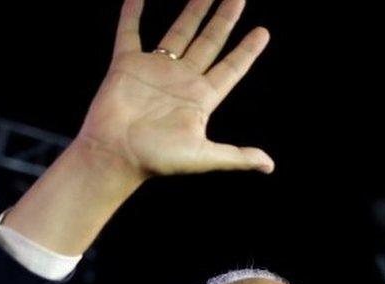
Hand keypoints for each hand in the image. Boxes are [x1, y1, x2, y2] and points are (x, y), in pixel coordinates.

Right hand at [76, 0, 273, 180]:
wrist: (115, 156)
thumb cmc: (156, 160)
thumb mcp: (203, 157)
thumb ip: (236, 156)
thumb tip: (270, 166)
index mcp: (201, 98)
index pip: (230, 69)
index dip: (247, 51)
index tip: (263, 32)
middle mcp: (181, 80)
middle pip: (209, 42)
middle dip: (224, 19)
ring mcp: (154, 70)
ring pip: (178, 32)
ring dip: (193, 11)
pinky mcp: (127, 65)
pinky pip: (130, 32)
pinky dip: (132, 13)